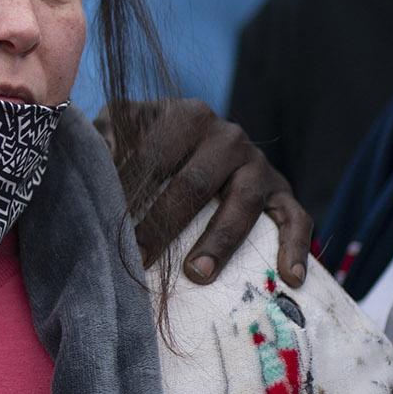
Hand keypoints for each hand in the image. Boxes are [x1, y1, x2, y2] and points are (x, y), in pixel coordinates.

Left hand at [96, 98, 310, 286]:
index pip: (154, 156)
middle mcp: (228, 136)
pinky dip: (294, 247)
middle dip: (164, 224)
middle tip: (138, 259)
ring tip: (196, 274)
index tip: (107, 224)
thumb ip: (107, 133)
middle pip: (194, 183)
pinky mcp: (282, 191)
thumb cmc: (151, 140)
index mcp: (188, 116)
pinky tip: (288, 277)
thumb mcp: (126, 125)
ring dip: (219, 242)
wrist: (199, 143)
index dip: (129, 191)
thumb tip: (97, 153)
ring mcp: (258, 164)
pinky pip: (295, 218)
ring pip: (243, 203)